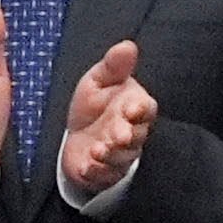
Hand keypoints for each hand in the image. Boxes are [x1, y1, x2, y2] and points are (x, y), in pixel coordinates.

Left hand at [60, 38, 156, 195]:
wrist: (76, 134)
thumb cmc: (95, 104)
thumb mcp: (99, 80)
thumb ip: (114, 66)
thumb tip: (127, 45)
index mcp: (135, 108)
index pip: (146, 109)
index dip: (141, 109)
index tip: (132, 107)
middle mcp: (132, 133)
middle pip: (137, 136)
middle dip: (128, 135)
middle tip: (118, 134)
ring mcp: (120, 155)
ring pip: (122, 158)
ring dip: (111, 155)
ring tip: (98, 149)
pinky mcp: (105, 173)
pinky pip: (105, 176)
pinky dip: (96, 173)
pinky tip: (87, 167)